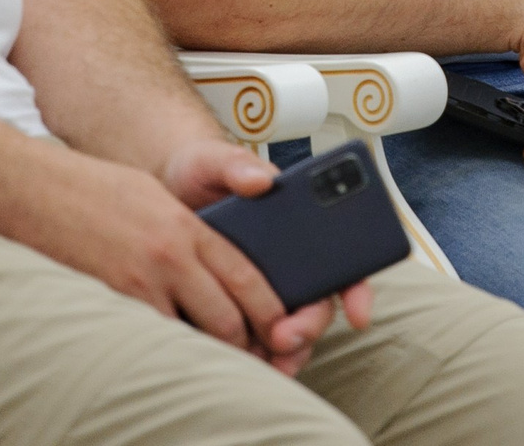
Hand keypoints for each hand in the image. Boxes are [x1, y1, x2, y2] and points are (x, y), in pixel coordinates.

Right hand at [14, 141, 346, 374]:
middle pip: (227, 317)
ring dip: (210, 352)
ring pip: (192, 337)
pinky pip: (152, 340)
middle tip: (256, 356)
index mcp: (187, 227)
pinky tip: (175, 357)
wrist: (32, 191)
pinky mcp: (110, 302)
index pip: (245, 276)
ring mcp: (138, 284)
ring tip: (221, 363)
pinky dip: (169, 351)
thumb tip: (228, 248)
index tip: (282, 327)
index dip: (270, 309)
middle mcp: (169, 257)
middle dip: (247, 343)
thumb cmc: (94, 191)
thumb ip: (194, 228)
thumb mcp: (157, 196)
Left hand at [161, 139, 372, 372]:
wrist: (165, 190)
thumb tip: (261, 181)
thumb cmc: (200, 172)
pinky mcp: (233, 304)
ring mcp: (264, 287)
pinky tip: (239, 363)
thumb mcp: (215, 160)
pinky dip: (253, 355)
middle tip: (285, 336)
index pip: (345, 259)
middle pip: (318, 304)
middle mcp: (291, 261)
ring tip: (266, 363)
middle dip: (309, 327)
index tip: (357, 312)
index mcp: (302, 224)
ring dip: (286, 352)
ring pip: (290, 329)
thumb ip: (237, 165)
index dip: (358, 290)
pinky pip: (251, 336)